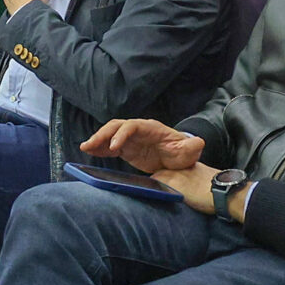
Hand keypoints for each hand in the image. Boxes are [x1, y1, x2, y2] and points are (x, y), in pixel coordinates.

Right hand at [80, 118, 205, 175]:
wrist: (178, 158)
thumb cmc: (182, 152)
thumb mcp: (189, 151)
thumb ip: (192, 147)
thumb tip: (199, 143)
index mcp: (151, 128)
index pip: (132, 126)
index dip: (122, 134)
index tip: (115, 148)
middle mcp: (138, 130)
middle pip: (116, 126)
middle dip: (102, 134)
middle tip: (89, 145)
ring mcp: (130, 139)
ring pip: (110, 134)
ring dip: (97, 140)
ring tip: (85, 148)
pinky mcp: (126, 149)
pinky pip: (109, 147)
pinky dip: (99, 148)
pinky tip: (89, 152)